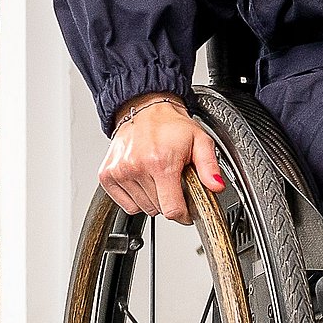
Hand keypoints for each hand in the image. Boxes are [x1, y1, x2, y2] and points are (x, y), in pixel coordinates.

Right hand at [98, 92, 224, 224]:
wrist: (145, 109)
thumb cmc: (171, 125)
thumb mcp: (200, 140)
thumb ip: (209, 166)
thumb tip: (216, 186)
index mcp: (161, 162)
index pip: (171, 208)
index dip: (184, 214)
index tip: (187, 210)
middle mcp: (137, 167)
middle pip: (158, 209)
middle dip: (170, 199)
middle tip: (173, 180)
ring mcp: (119, 172)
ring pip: (142, 208)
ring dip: (153, 198)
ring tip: (157, 176)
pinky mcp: (106, 175)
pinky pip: (126, 204)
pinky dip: (136, 198)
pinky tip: (143, 180)